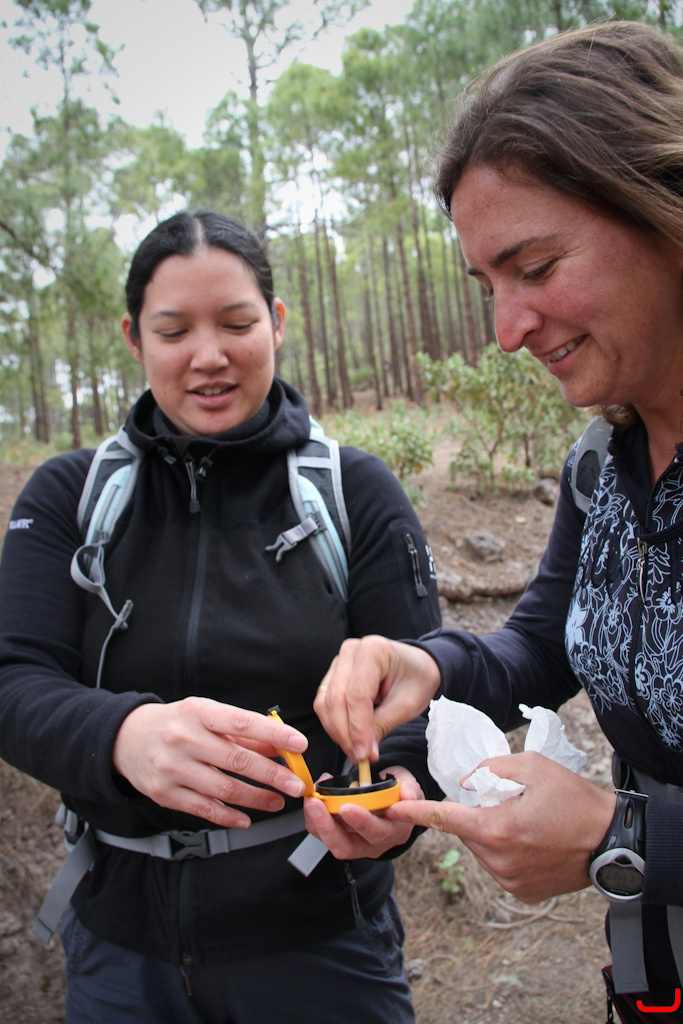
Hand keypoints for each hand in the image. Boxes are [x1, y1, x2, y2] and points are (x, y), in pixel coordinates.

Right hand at [112, 697, 307, 828]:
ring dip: (256, 798)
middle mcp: (184, 739)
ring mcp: (173, 769)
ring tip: (277, 801)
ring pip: (224, 788)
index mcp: (198, 713)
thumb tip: (279, 746)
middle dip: (272, 774)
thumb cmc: (175, 723)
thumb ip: (242, 731)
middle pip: (237, 760)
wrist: (126, 739)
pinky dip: (229, 816)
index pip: (242, 722)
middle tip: (295, 784)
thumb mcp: (206, 715)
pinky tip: (246, 818)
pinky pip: (204, 809)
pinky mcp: (165, 794)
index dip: (275, 735)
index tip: (299, 745)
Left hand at [303, 767, 422, 859]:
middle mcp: (373, 844)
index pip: (377, 833)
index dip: (361, 822)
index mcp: (393, 831)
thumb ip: (409, 789)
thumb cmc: (400, 795)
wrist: (395, 802)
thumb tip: (407, 794)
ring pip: (332, 842)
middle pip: (347, 847)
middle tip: (315, 804)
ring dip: (317, 823)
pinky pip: (324, 834)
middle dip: (328, 826)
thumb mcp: (410, 787)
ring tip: (310, 800)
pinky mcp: (342, 837)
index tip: (346, 807)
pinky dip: (315, 818)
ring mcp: (356, 844)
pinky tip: (312, 798)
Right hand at [314, 635, 440, 763]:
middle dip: (345, 733)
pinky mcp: (334, 674)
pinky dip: (334, 724)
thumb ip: (382, 726)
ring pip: (325, 702)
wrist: (418, 666)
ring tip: (356, 750)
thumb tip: (364, 752)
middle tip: (359, 757)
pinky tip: (349, 737)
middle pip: (335, 699)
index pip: (356, 695)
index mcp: (374, 650)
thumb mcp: (407, 704)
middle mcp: (351, 651)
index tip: (364, 754)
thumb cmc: (416, 679)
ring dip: (337, 731)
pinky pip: (324, 702)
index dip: (357, 728)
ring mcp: (340, 661)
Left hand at [387, 752, 615, 901]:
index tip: (392, 810)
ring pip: (483, 851)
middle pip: (468, 833)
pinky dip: (507, 853)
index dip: (416, 812)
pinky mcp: (523, 894)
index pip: (446, 818)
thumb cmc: (574, 800)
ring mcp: (510, 882)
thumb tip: (468, 783)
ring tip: (527, 823)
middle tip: (508, 802)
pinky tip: (533, 843)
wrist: (612, 842)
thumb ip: (493, 768)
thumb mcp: (533, 767)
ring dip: (492, 835)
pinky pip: (500, 868)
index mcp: (496, 828)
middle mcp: (498, 860)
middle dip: (477, 816)